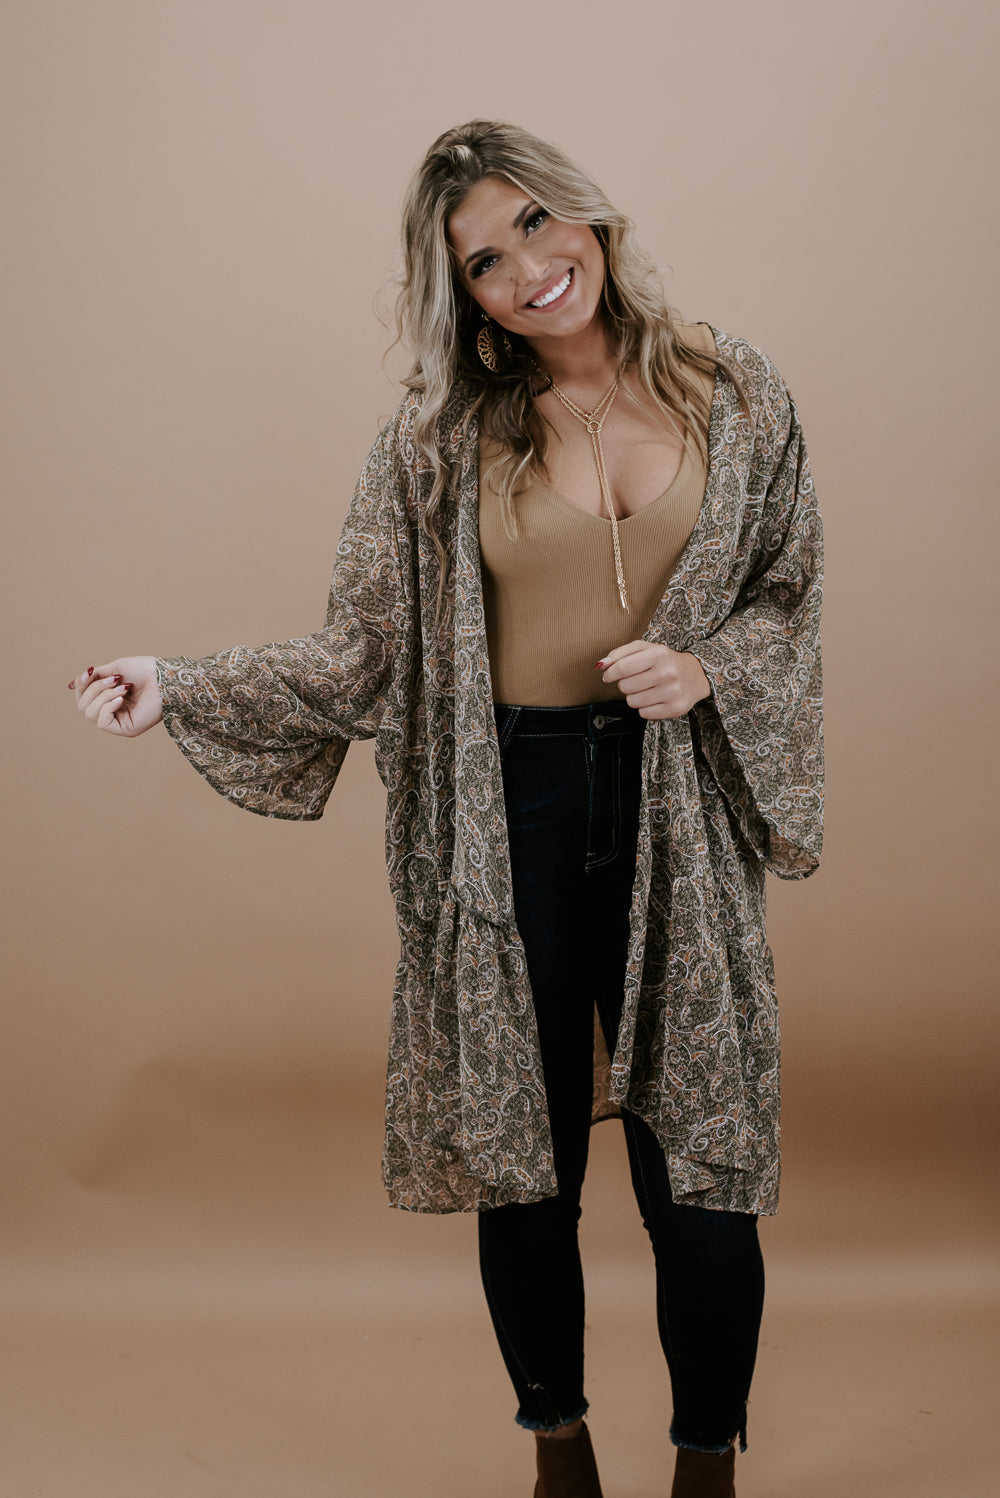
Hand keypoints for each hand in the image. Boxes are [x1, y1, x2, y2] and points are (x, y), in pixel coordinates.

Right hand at [67, 657, 163, 736]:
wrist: (165, 676)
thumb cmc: (145, 670)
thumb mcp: (113, 670)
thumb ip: (93, 678)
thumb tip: (70, 686)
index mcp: (108, 698)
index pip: (82, 697)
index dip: (81, 685)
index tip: (90, 671)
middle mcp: (112, 711)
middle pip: (82, 706)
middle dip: (94, 689)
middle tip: (114, 679)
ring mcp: (119, 722)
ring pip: (90, 713)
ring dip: (103, 695)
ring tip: (122, 687)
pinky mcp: (126, 729)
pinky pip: (102, 721)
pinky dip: (107, 706)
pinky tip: (121, 699)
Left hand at [595, 641, 711, 719]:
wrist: (696, 674)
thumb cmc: (665, 660)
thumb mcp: (645, 648)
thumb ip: (620, 653)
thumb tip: (600, 665)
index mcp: (658, 654)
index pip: (621, 668)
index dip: (610, 674)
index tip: (608, 676)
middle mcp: (667, 673)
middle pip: (625, 687)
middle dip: (625, 684)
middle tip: (637, 680)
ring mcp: (672, 692)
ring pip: (632, 702)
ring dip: (634, 696)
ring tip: (647, 689)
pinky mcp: (675, 709)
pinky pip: (644, 714)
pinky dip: (645, 707)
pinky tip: (655, 698)